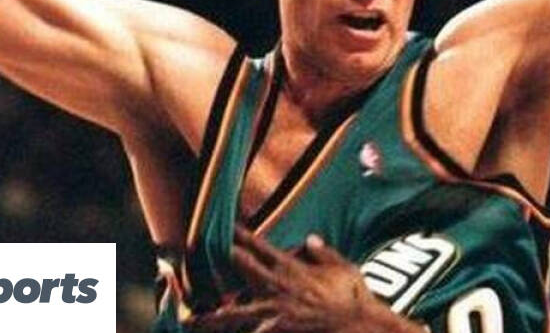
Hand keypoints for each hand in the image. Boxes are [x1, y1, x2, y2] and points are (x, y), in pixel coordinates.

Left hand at [188, 226, 420, 332]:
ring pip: (240, 311)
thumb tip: (309, 239)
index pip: (263, 248)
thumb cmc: (351, 293)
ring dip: (216, 314)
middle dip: (226, 260)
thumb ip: (324, 253)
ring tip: (193, 319)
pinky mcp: (280, 327)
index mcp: (293, 268)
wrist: (356, 320)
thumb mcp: (343, 266)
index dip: (244, 236)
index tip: (229, 227)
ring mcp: (277, 309)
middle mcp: (280, 287)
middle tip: (201, 252)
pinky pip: (255, 332)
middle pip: (246, 270)